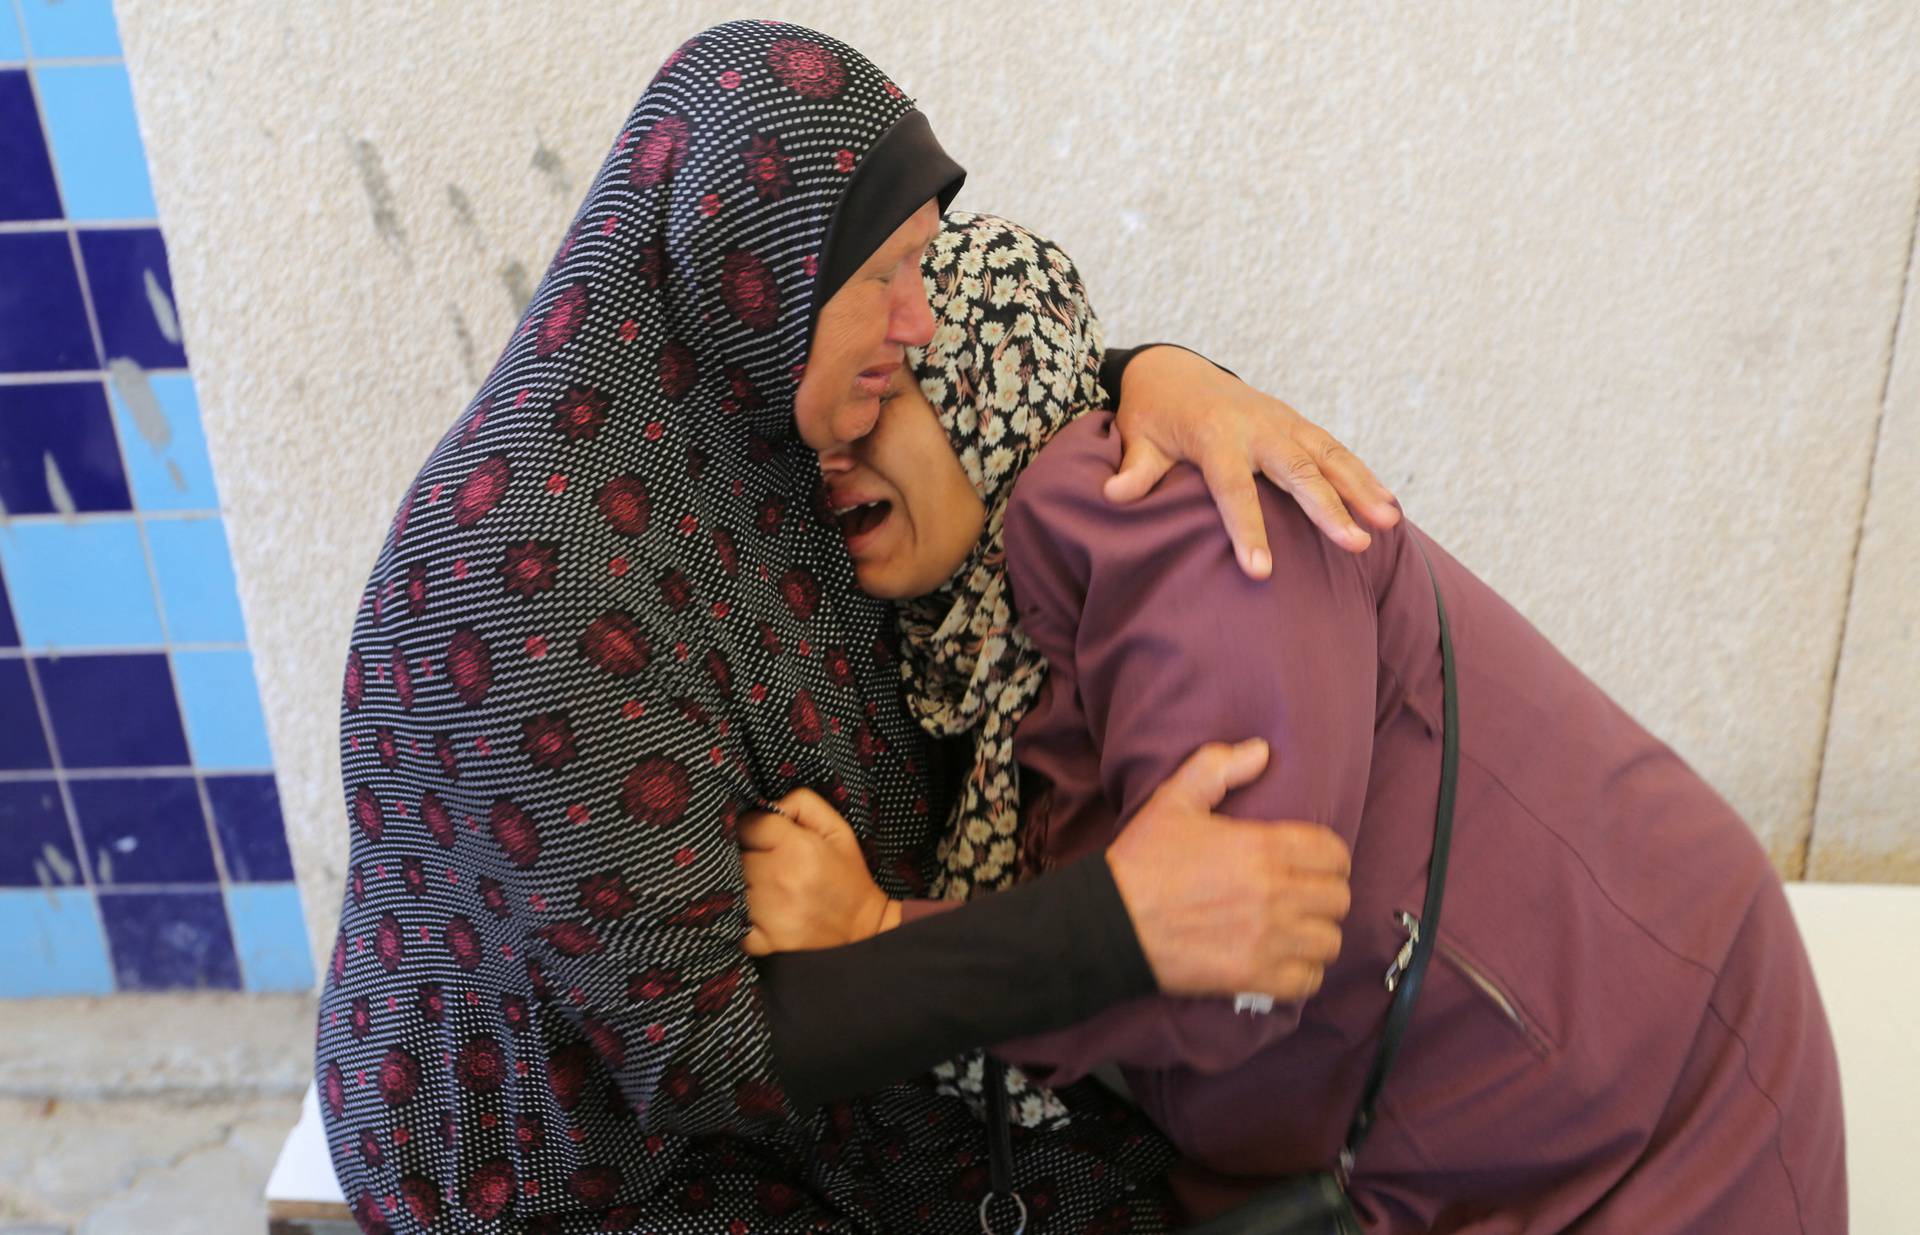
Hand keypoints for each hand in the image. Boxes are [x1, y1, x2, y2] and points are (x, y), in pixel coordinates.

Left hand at [739, 788, 895, 955]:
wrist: (861, 932)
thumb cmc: (846, 877)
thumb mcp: (837, 829)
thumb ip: (801, 803)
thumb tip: (767, 803)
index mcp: (798, 847)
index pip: (747, 825)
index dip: (751, 827)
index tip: (761, 835)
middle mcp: (779, 879)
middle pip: (734, 856)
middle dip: (744, 854)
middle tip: (763, 861)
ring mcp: (769, 913)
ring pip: (730, 886)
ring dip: (740, 884)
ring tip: (760, 885)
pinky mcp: (762, 942)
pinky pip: (731, 920)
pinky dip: (737, 915)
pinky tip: (756, 910)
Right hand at [1106, 738, 1352, 1000]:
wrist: (1110, 922)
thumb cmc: (1142, 862)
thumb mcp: (1173, 801)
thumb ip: (1217, 767)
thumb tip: (1260, 751)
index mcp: (1263, 847)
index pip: (1333, 853)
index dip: (1329, 857)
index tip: (1315, 863)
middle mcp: (1275, 893)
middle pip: (1339, 898)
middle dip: (1325, 895)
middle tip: (1305, 897)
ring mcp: (1268, 939)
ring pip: (1329, 941)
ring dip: (1316, 936)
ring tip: (1298, 931)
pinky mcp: (1254, 977)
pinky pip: (1308, 981)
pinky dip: (1302, 973)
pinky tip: (1285, 962)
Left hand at [1107, 345, 1401, 575]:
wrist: (1174, 371)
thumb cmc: (1154, 415)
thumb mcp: (1138, 439)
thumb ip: (1135, 469)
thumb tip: (1113, 494)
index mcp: (1215, 436)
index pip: (1233, 488)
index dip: (1248, 529)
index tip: (1261, 571)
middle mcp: (1257, 427)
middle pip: (1296, 471)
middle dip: (1328, 508)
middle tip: (1355, 542)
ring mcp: (1282, 422)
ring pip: (1328, 457)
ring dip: (1362, 489)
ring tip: (1389, 524)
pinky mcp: (1297, 424)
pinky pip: (1335, 451)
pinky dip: (1364, 476)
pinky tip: (1389, 506)